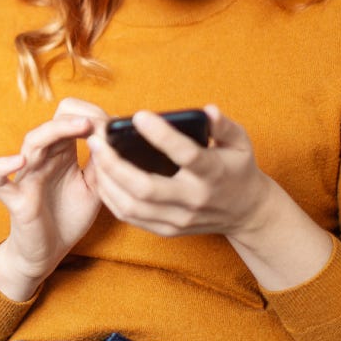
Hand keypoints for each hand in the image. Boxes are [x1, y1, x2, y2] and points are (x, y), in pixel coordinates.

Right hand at [0, 97, 105, 299]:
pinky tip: (19, 160)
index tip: (112, 123)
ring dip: (54, 130)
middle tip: (99, 122)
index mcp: (61, 153)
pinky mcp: (13, 199)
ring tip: (80, 127)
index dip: (88, 114)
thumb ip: (101, 164)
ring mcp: (25, 176)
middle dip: (75, 119)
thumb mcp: (94, 188)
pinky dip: (1, 166)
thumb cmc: (68, 218)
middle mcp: (42, 159)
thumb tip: (115, 136)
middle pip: (51, 124)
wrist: (48, 253)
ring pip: (31, 143)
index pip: (67, 118)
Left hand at [86, 105, 331, 288]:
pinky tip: (102, 176)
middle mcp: (193, 200)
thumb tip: (207, 111)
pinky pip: (131, 217)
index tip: (138, 115)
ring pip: (132, 206)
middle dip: (114, 163)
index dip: (161, 135)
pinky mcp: (168, 230)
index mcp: (213, 174)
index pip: (185, 155)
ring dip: (107, 180)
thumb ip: (224, 126)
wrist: (246, 213)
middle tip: (97, 138)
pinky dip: (111, 197)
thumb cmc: (237, 168)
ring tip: (94, 153)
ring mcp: (179, 219)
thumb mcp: (240, 143)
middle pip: (146, 188)